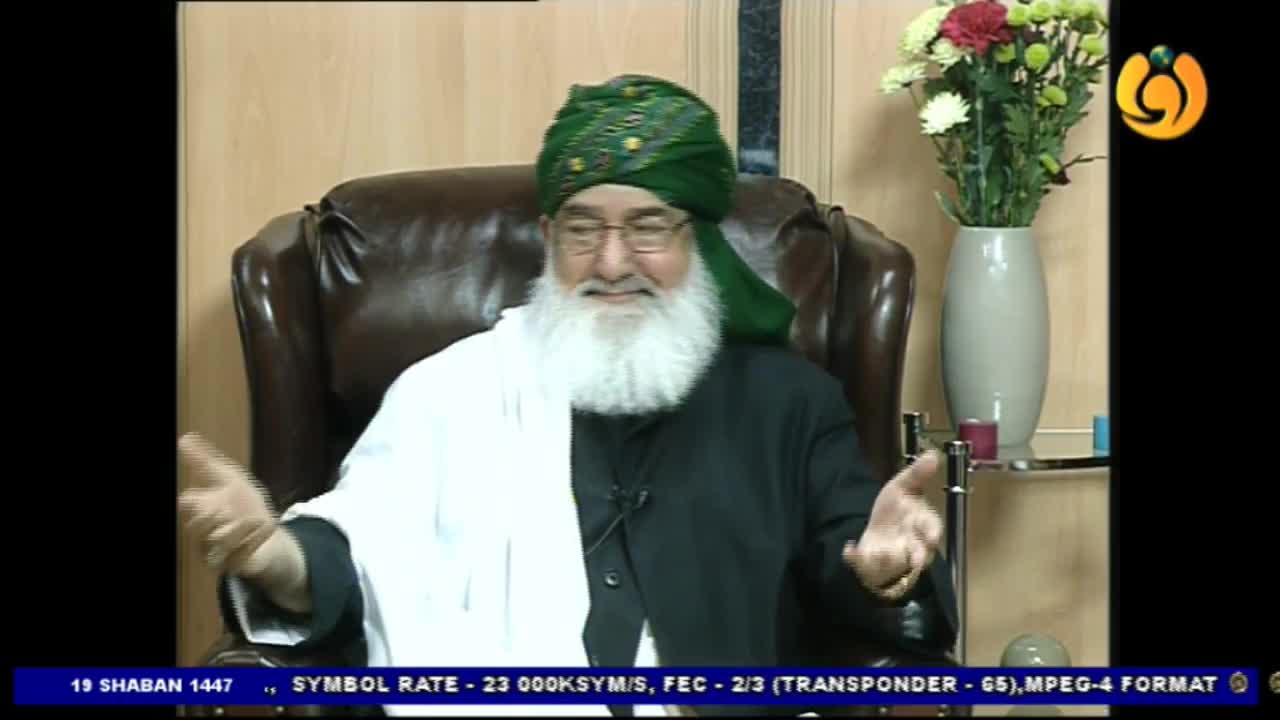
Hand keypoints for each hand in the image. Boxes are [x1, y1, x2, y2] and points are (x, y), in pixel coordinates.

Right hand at [178, 433, 309, 610]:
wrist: (269, 533)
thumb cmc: (244, 504)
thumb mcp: (230, 478)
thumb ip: (207, 461)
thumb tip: (185, 438)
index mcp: (199, 511)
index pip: (187, 504)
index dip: (194, 499)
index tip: (204, 495)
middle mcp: (202, 534)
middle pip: (196, 526)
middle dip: (212, 516)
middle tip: (227, 508)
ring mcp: (216, 552)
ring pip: (216, 543)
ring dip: (238, 529)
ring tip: (255, 518)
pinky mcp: (234, 566)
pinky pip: (238, 557)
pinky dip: (253, 540)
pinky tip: (265, 528)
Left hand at [843, 450, 943, 599]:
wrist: (880, 531)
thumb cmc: (899, 509)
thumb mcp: (904, 486)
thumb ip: (917, 474)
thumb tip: (933, 454)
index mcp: (922, 525)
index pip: (932, 530)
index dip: (932, 534)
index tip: (932, 537)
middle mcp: (911, 544)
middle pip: (917, 553)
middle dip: (916, 556)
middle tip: (915, 559)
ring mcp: (891, 556)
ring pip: (893, 561)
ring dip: (887, 558)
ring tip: (880, 553)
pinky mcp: (871, 562)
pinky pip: (863, 563)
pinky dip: (855, 557)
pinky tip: (849, 549)